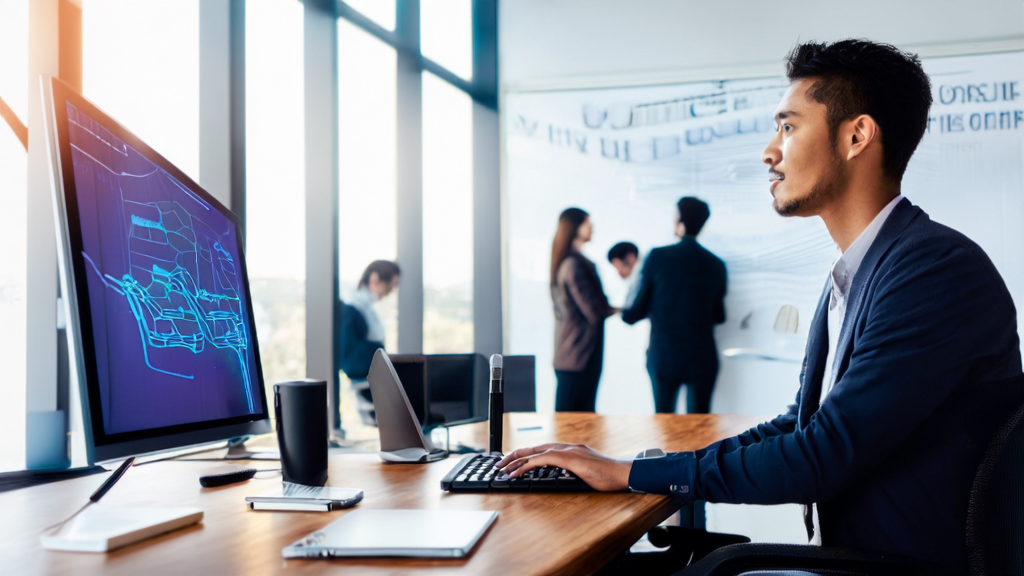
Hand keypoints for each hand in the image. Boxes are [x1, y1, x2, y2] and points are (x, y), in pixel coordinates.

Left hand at [494, 443, 631, 491]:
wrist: (621, 473)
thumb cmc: (606, 476)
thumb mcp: (584, 472)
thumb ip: (571, 470)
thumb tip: (559, 475)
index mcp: (569, 449)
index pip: (542, 449)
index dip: (525, 454)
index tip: (512, 461)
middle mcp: (566, 447)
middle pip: (533, 447)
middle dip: (514, 455)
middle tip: (500, 463)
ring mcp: (567, 451)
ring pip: (534, 452)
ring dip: (515, 460)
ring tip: (502, 468)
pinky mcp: (568, 458)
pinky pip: (541, 460)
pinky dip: (526, 465)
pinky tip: (516, 472)